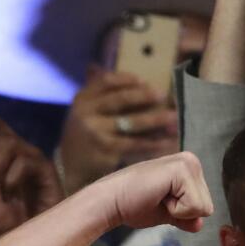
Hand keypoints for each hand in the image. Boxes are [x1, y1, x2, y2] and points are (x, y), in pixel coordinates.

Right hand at [56, 67, 178, 191]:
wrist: (70, 169)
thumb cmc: (85, 137)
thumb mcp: (87, 112)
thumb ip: (103, 94)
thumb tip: (131, 76)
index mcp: (82, 99)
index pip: (107, 81)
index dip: (128, 80)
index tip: (145, 81)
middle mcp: (86, 113)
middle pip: (120, 99)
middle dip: (145, 96)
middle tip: (164, 95)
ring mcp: (96, 132)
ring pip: (131, 123)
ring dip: (156, 120)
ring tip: (174, 119)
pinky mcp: (106, 151)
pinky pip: (135, 144)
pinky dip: (153, 143)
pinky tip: (167, 142)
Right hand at [106, 151, 213, 231]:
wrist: (110, 202)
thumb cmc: (132, 205)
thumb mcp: (166, 213)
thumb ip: (185, 217)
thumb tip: (199, 225)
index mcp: (188, 168)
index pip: (205, 206)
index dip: (182, 213)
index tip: (159, 201)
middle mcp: (191, 161)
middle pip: (207, 207)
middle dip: (182, 212)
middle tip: (157, 199)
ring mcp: (187, 163)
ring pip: (203, 207)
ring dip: (178, 210)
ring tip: (158, 197)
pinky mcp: (182, 169)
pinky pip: (195, 206)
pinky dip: (176, 209)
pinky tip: (158, 196)